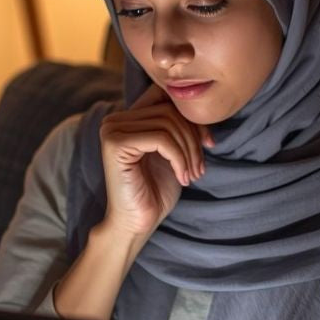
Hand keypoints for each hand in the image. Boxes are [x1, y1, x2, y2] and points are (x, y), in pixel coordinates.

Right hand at [99, 86, 213, 239]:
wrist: (137, 223)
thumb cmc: (156, 191)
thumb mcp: (173, 152)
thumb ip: (178, 126)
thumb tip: (202, 106)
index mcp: (127, 118)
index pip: (166, 96)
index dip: (192, 117)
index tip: (207, 143)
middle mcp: (115, 119)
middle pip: (169, 110)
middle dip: (193, 138)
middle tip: (200, 167)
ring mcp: (112, 130)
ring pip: (168, 123)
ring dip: (189, 151)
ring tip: (193, 174)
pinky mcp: (115, 144)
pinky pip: (161, 139)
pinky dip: (179, 158)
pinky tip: (182, 177)